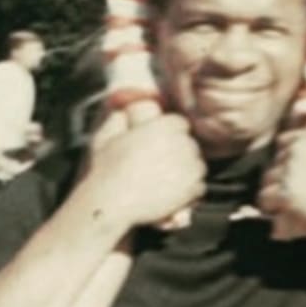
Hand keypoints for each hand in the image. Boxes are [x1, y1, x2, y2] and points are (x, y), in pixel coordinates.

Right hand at [81, 114, 205, 229]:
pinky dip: (189, 192)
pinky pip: (199, 187)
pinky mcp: (193, 188)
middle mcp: (182, 143)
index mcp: (164, 126)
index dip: (171, 135)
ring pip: (197, 166)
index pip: (181, 124)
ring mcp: (190, 166)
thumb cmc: (106, 170)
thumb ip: (118, 118)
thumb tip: (121, 106)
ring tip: (164, 182)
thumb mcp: (106, 136)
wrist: (111, 201)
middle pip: (190, 145)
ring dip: (186, 173)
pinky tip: (170, 195)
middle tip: (161, 167)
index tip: (161, 147)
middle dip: (180, 154)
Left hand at [258, 122, 305, 248]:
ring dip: (277, 193)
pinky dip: (274, 209)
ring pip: (267, 180)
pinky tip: (290, 215)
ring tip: (298, 204)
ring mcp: (292, 169)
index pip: (284, 141)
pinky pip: (265, 200)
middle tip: (303, 193)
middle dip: (283, 177)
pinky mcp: (287, 192)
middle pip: (274, 160)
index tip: (304, 175)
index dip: (291, 161)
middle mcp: (300, 147)